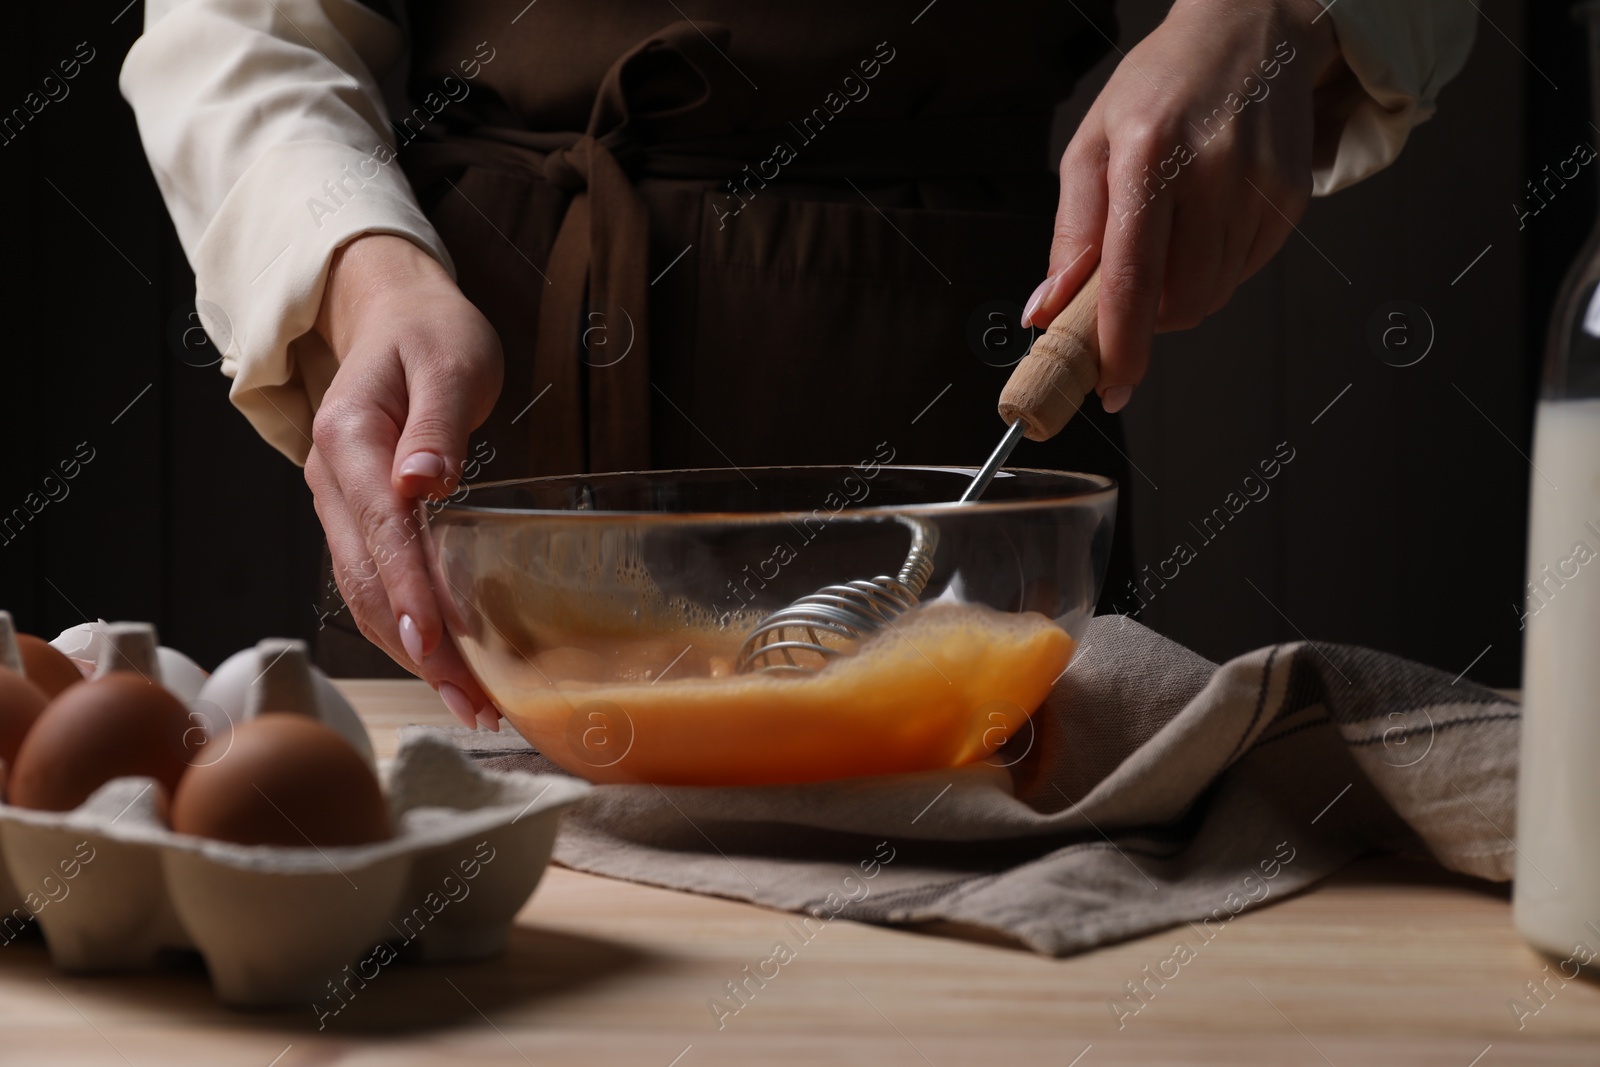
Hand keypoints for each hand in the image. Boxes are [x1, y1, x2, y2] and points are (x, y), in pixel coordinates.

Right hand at [305, 234, 504, 726]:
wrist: (393, 315)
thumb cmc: (431, 334)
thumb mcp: (449, 361)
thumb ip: (438, 423)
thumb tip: (425, 481)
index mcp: (348, 439)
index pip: (381, 530)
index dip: (409, 593)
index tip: (438, 648)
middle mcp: (331, 480)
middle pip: (366, 580)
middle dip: (419, 649)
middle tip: (474, 704)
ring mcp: (339, 504)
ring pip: (365, 595)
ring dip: (414, 654)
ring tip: (471, 703)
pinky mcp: (359, 519)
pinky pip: (376, 584)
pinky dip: (409, 629)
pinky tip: (449, 665)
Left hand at [1022, 0, 1341, 411]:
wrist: (1250, 32)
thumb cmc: (1160, 88)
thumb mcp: (1093, 145)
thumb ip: (1071, 234)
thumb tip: (1048, 311)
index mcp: (1148, 153)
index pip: (1132, 274)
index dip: (1120, 342)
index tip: (1109, 386)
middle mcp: (1212, 168)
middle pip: (1180, 300)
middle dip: (1148, 321)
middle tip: (1128, 296)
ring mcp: (1260, 185)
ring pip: (1213, 295)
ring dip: (1180, 295)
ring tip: (1170, 237)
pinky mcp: (1292, 198)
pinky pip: (1245, 272)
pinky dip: (1216, 269)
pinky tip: (1207, 221)